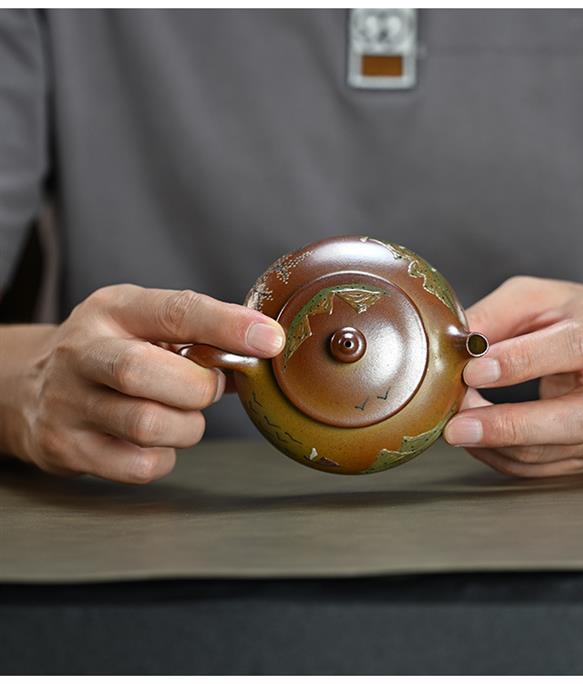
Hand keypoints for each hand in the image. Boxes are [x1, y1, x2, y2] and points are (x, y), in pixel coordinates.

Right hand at [15, 285, 283, 482]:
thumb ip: (199, 339)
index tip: (270, 340)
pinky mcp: (67, 447)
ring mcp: (69, 402)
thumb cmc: (112, 351)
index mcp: (114, 310)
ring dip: (186, 427)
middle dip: (196, 388)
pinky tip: (157, 441)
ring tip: (182, 416)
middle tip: (208, 388)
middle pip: (144, 372)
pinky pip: (139, 465)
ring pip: (146, 425)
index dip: (228, 326)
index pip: (175, 311)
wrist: (28, 386)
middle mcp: (83, 352)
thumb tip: (264, 356)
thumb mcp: (145, 326)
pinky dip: (165, 457)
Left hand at [444, 276, 582, 477]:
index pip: (573, 348)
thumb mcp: (540, 298)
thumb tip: (453, 342)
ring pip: (548, 453)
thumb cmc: (576, 320)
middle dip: (508, 427)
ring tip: (455, 425)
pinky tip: (474, 437)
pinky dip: (496, 456)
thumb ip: (497, 314)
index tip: (473, 371)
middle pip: (572, 421)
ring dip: (493, 444)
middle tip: (457, 426)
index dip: (521, 362)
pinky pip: (536, 468)